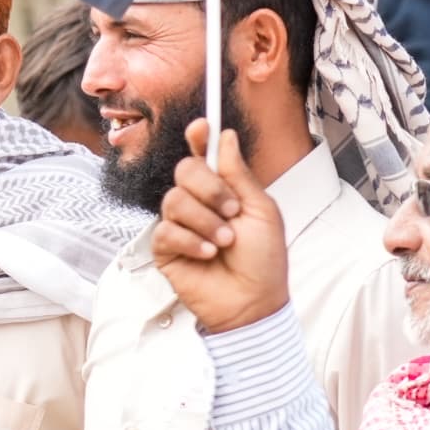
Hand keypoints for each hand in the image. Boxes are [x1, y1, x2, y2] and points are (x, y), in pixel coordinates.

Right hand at [152, 123, 288, 334]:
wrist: (252, 303)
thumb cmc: (263, 261)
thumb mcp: (261, 211)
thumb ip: (239, 174)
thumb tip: (227, 136)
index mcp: (223, 190)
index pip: (203, 154)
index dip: (199, 137)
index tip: (201, 126)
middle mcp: (198, 203)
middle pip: (184, 170)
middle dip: (209, 188)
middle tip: (231, 211)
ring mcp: (180, 225)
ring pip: (174, 200)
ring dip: (205, 222)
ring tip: (224, 243)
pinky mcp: (166, 249)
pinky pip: (166, 231)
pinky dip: (192, 242)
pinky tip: (208, 256)